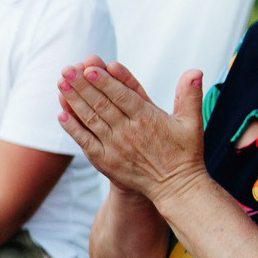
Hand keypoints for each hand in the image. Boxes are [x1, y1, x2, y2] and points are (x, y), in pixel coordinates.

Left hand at [57, 58, 206, 204]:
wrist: (175, 188)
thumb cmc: (185, 152)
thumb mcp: (193, 122)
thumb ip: (190, 95)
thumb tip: (196, 71)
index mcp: (148, 119)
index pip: (123, 97)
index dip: (105, 82)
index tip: (90, 68)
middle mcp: (129, 133)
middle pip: (101, 105)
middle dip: (82, 86)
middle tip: (66, 69)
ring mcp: (115, 147)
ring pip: (91, 120)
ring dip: (74, 102)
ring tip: (61, 84)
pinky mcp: (106, 161)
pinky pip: (86, 142)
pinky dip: (73, 128)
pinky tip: (61, 114)